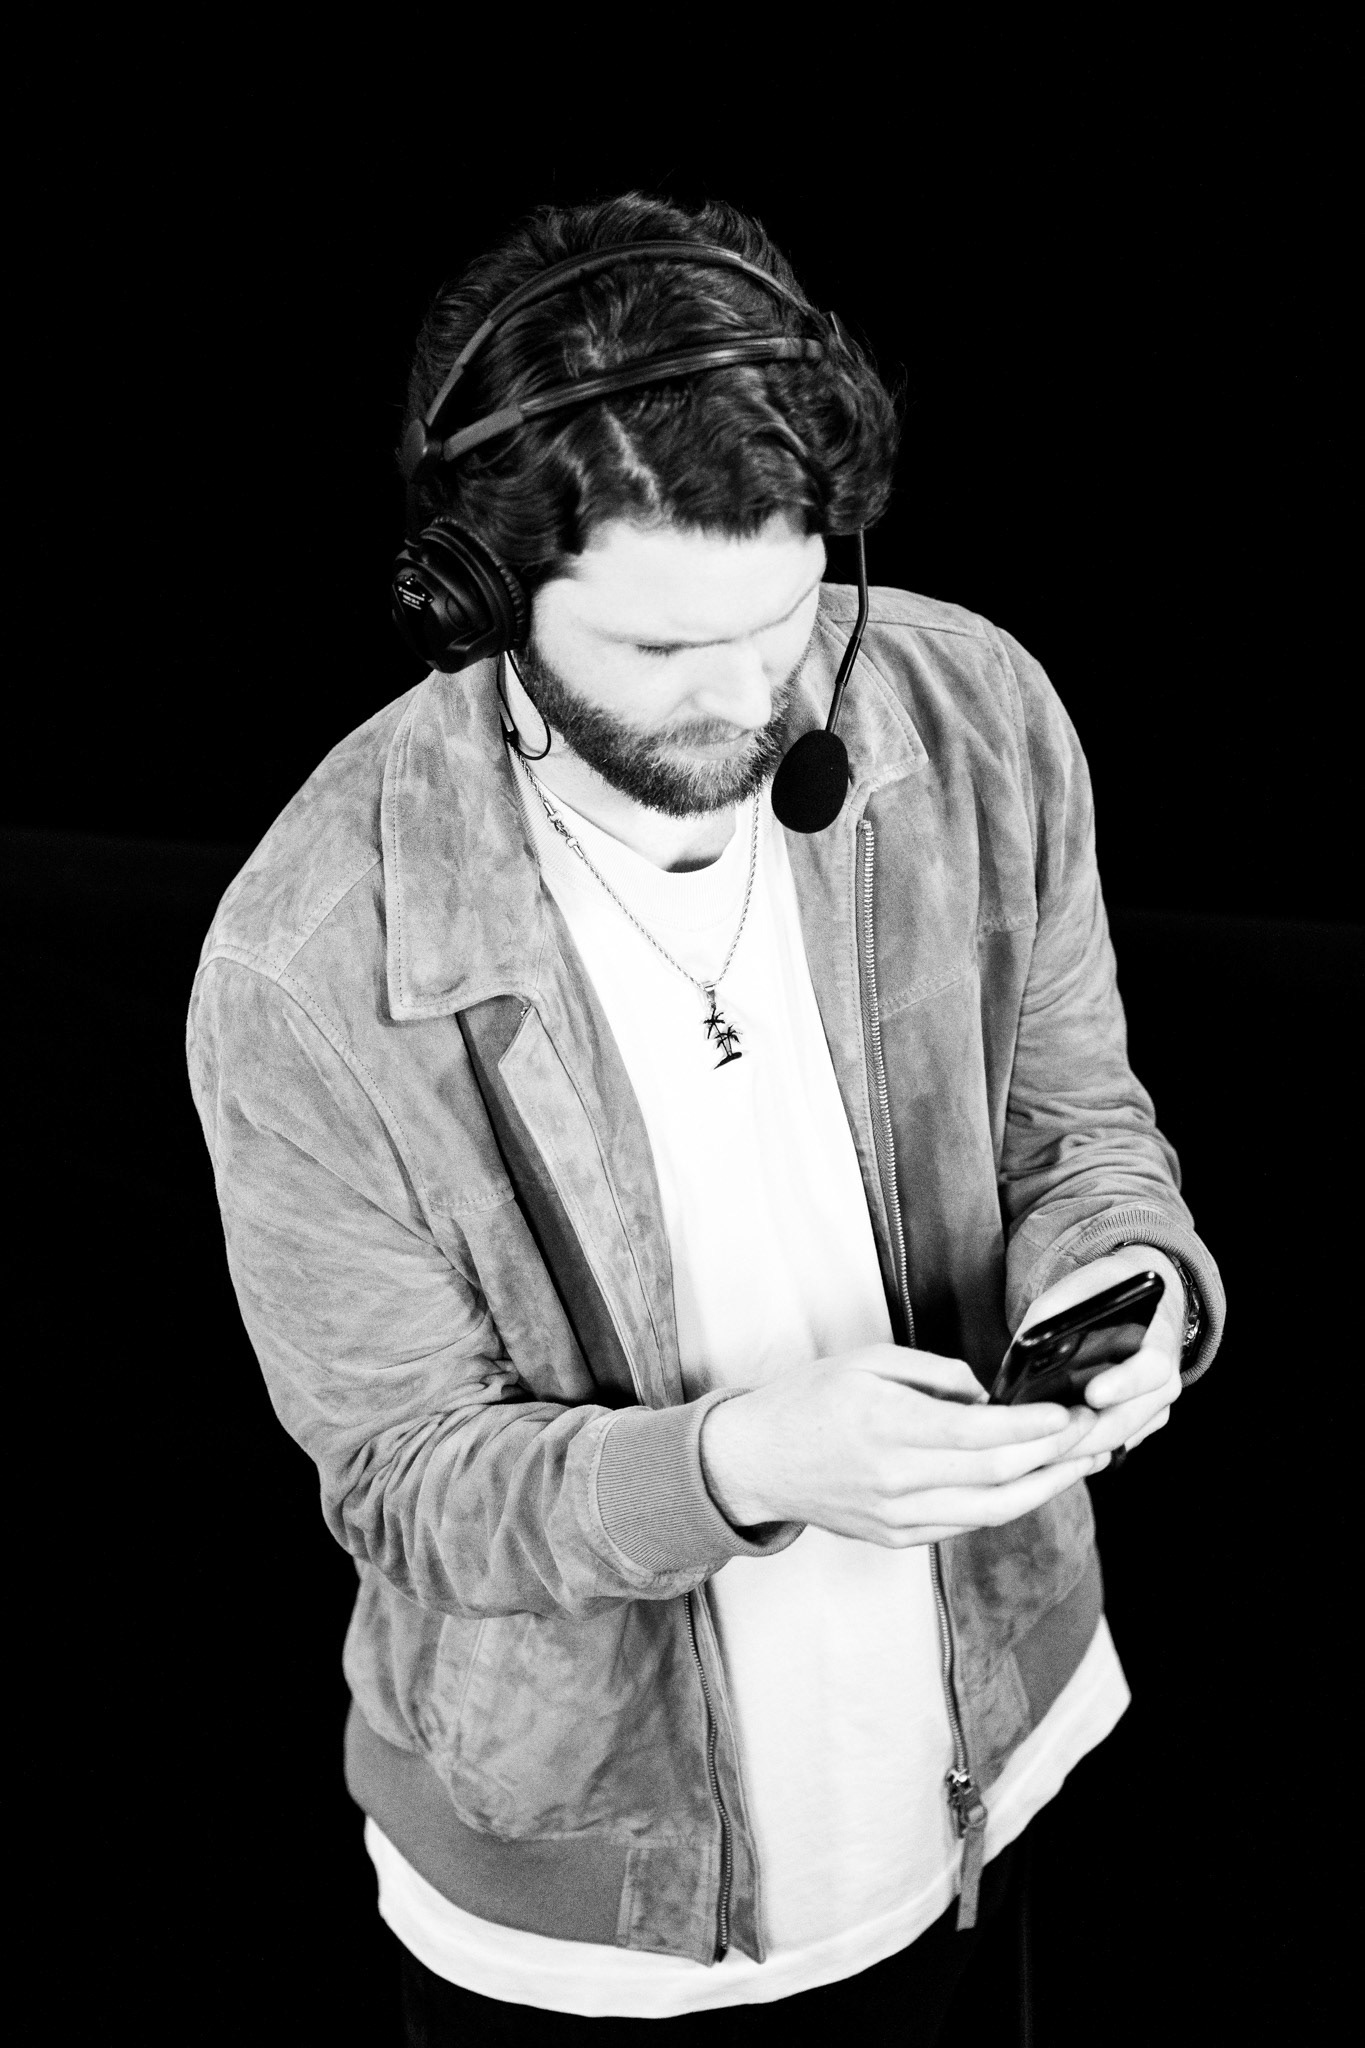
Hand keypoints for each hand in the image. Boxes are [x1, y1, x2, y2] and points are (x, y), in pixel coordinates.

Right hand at [699, 1345, 1107, 1548]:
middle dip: (1058, 1454)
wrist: (754, 1462)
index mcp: (887, 1425)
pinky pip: (967, 1524)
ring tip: (1084, 1464)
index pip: (982, 1434)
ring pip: (993, 1511)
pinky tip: (1034, 1484)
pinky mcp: (897, 1538)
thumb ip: (933, 1373)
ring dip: (1047, 1487)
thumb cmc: (807, 1401)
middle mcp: (896, 1478)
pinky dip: (1007, 1505)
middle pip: (998, 1476)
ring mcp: (897, 1516)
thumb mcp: (866, 1360)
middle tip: (1097, 1432)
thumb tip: (988, 1396)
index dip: (1036, 1426)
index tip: (1072, 1411)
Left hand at [1015, 1245, 1184, 1465]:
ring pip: (1119, 1440)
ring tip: (1036, 1452)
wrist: (1151, 1302)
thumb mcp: (1083, 1288)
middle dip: (1086, 1434)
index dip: (1124, 1384)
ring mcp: (1156, 1408)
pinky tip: (1048, 1454)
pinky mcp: (1142, 1424)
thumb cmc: (1110, 1292)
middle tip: (1044, 1440)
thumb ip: (1056, 1316)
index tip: (1092, 1393)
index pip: (1151, 1369)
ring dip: (1078, 1450)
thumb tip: (1020, 1355)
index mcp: (1159, 1341)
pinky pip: (1115, 1446)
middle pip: (1129, 1419)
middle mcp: (1166, 1381)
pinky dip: (1084, 1452)